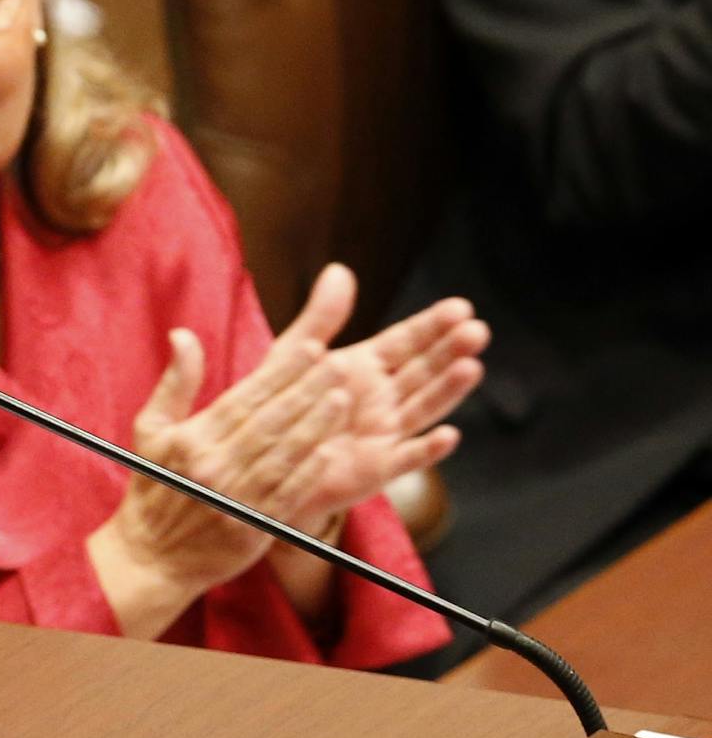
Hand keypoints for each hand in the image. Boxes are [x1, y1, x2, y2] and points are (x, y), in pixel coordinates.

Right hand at [89, 314, 344, 635]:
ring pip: (282, 456)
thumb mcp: (150, 429)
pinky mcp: (251, 528)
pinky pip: (284, 496)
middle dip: (306, 391)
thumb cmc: (154, 486)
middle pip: (269, 422)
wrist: (150, 557)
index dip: (280, 373)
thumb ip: (176, 382)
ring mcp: (233, 499)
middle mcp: (213, 467)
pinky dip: (306, 473)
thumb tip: (183, 334)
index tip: (311, 349)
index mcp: (191, 440)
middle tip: (338, 365)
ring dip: (314, 427)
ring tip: (341, 399)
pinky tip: (327, 451)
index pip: (244, 399)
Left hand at [293, 264, 486, 513]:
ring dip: (449, 391)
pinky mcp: (376, 468)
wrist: (261, 457)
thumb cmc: (280, 403)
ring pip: (425, 409)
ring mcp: (384, 434)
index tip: (461, 307)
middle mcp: (383, 399)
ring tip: (471, 367)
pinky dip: (428, 450)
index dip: (433, 326)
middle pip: (424, 371)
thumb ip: (321, 316)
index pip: (407, 342)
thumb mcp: (295, 354)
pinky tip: (448, 435)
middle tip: (476, 330)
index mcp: (366, 367)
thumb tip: (340, 269)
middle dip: (450, 351)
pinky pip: (406, 459)